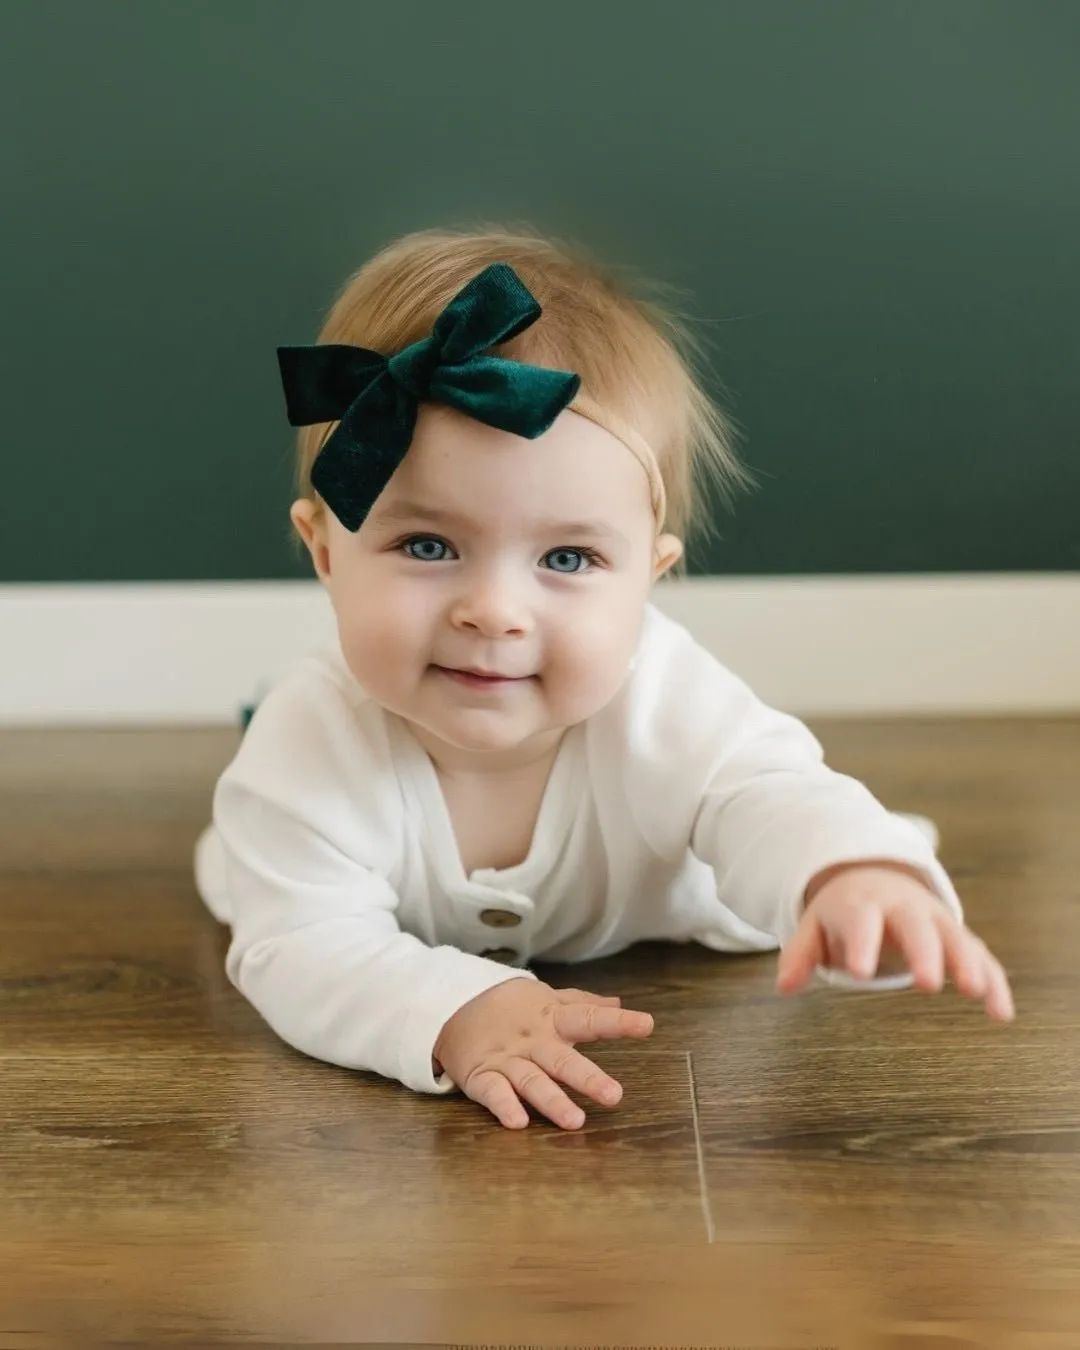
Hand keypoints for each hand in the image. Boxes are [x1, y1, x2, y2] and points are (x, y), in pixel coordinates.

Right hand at [433, 979, 654, 1129]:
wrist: (453, 1004)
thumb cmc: (510, 1008)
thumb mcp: (546, 1000)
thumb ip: (582, 1004)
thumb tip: (620, 1003)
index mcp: (551, 1020)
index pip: (588, 1018)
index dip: (618, 1023)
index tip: (647, 1025)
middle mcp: (532, 1041)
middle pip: (562, 1059)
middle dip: (587, 1077)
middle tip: (615, 1095)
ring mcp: (506, 1059)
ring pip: (531, 1080)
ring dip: (552, 1100)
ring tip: (574, 1120)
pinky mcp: (481, 1075)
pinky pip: (492, 1093)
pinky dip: (504, 1106)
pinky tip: (518, 1121)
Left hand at [776, 861, 1014, 1020]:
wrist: (875, 875)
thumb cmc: (843, 913)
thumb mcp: (815, 926)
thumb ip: (801, 954)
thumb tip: (785, 986)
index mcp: (863, 904)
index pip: (861, 922)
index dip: (861, 945)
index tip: (860, 973)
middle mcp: (904, 908)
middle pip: (916, 927)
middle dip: (923, 953)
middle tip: (927, 983)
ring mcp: (935, 921)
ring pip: (955, 938)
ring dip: (967, 963)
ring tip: (975, 993)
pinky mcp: (958, 937)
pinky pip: (981, 956)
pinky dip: (994, 981)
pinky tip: (1001, 1013)